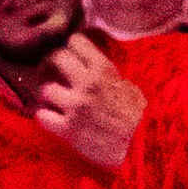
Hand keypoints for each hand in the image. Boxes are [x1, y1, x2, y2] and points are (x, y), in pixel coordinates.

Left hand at [32, 36, 146, 176]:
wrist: (145, 147)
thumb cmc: (139, 118)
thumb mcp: (127, 86)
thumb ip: (104, 74)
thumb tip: (87, 65)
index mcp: (104, 70)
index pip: (75, 41)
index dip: (71, 48)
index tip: (70, 55)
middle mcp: (88, 84)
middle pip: (55, 58)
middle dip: (53, 65)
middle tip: (55, 73)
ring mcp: (76, 107)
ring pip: (46, 89)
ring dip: (50, 95)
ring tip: (57, 101)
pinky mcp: (69, 130)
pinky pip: (42, 116)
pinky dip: (46, 117)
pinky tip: (54, 119)